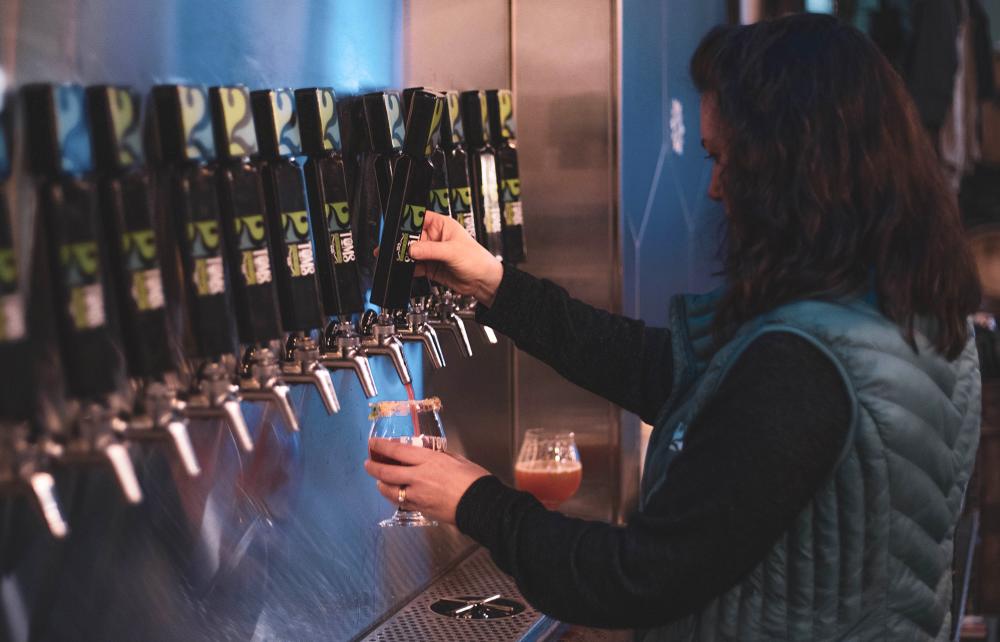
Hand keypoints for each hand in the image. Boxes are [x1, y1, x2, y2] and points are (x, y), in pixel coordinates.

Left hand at [364, 438, 490, 524]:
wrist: (482, 505)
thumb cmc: (475, 481)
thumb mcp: (458, 460)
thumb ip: (441, 457)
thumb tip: (432, 455)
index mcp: (429, 460)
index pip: (398, 451)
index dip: (382, 446)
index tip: (374, 443)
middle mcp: (419, 477)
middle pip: (387, 471)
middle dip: (374, 467)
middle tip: (368, 464)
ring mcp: (418, 495)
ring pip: (390, 490)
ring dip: (381, 484)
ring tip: (379, 481)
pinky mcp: (421, 509)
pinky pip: (401, 502)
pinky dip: (395, 496)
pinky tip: (395, 494)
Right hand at [408, 211, 502, 306]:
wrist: (482, 281)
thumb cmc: (476, 260)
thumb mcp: (452, 251)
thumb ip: (431, 250)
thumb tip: (412, 249)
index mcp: (441, 226)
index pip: (420, 218)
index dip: (409, 222)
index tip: (399, 229)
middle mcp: (434, 238)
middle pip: (412, 237)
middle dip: (404, 243)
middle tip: (398, 249)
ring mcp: (431, 253)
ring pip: (412, 252)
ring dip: (405, 256)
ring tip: (400, 259)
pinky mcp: (430, 267)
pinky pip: (414, 266)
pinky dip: (409, 268)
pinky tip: (407, 269)